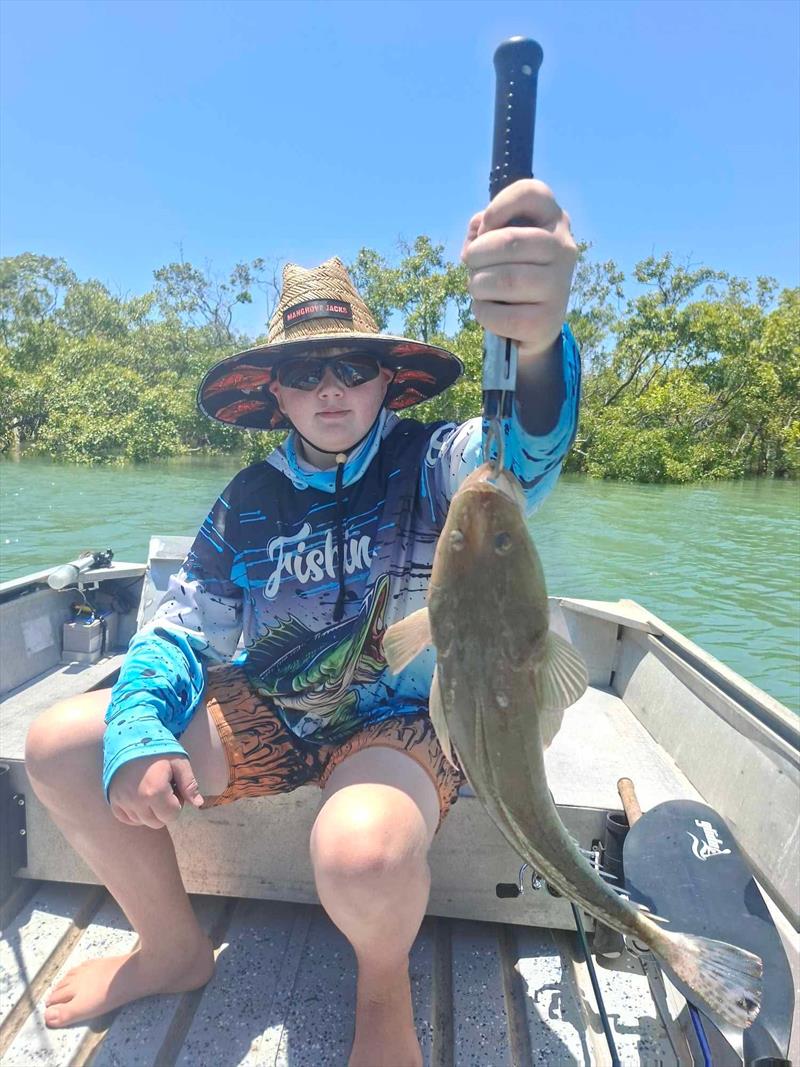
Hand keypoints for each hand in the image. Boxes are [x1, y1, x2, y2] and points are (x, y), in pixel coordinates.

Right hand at [108, 755, 203, 828]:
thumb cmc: (158, 748)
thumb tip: (199, 804)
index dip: (178, 803)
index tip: (174, 786)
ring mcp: (122, 801)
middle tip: (165, 788)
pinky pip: (126, 818)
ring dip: (150, 810)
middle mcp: (136, 801)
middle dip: (165, 809)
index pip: (172, 816)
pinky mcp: (112, 799)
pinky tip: (140, 796)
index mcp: (155, 792)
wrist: (129, 736)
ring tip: (151, 788)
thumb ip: (189, 785)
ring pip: (142, 821)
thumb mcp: (179, 762)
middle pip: (157, 822)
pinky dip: (135, 812)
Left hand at [461, 178, 577, 359]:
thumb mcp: (499, 241)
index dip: (497, 207)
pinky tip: (487, 309)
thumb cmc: (511, 269)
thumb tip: (478, 232)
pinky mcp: (550, 320)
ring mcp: (560, 285)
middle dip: (477, 254)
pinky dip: (483, 312)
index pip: (531, 192)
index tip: (483, 229)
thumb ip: (485, 228)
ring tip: (478, 287)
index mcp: (553, 219)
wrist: (534, 320)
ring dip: (477, 285)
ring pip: (506, 280)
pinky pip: (504, 315)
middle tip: (471, 264)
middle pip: (510, 241)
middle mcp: (564, 248)